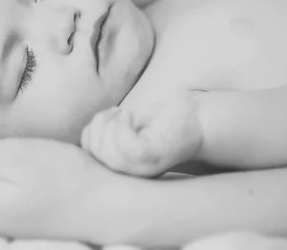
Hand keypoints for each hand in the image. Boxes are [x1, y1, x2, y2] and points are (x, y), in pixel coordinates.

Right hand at [81, 93, 203, 176]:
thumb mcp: (131, 127)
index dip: (90, 132)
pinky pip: (123, 143)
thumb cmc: (165, 120)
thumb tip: (86, 135)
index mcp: (124, 168)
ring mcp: (141, 168)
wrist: (200, 120)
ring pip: (105, 148)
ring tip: (126, 114)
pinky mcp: (152, 158)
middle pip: (93, 151)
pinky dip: (123, 122)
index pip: (88, 155)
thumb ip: (108, 135)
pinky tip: (133, 116)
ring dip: (111, 122)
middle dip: (98, 124)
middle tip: (116, 112)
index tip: (109, 115)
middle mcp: (131, 174)